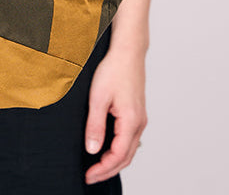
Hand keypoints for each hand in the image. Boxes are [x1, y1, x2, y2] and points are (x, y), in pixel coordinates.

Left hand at [84, 43, 147, 184]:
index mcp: (131, 121)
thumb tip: (93, 150)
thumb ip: (95, 125)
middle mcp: (139, 123)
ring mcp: (140, 118)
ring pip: (129, 149)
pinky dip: (120, 150)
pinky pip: (130, 139)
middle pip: (126, 157)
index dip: (103, 169)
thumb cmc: (113, 70)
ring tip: (97, 167)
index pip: (118, 156)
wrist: (127, 52)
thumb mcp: (98, 98)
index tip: (88, 175)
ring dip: (114, 161)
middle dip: (108, 170)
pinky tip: (108, 149)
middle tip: (91, 177)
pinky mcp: (136, 112)